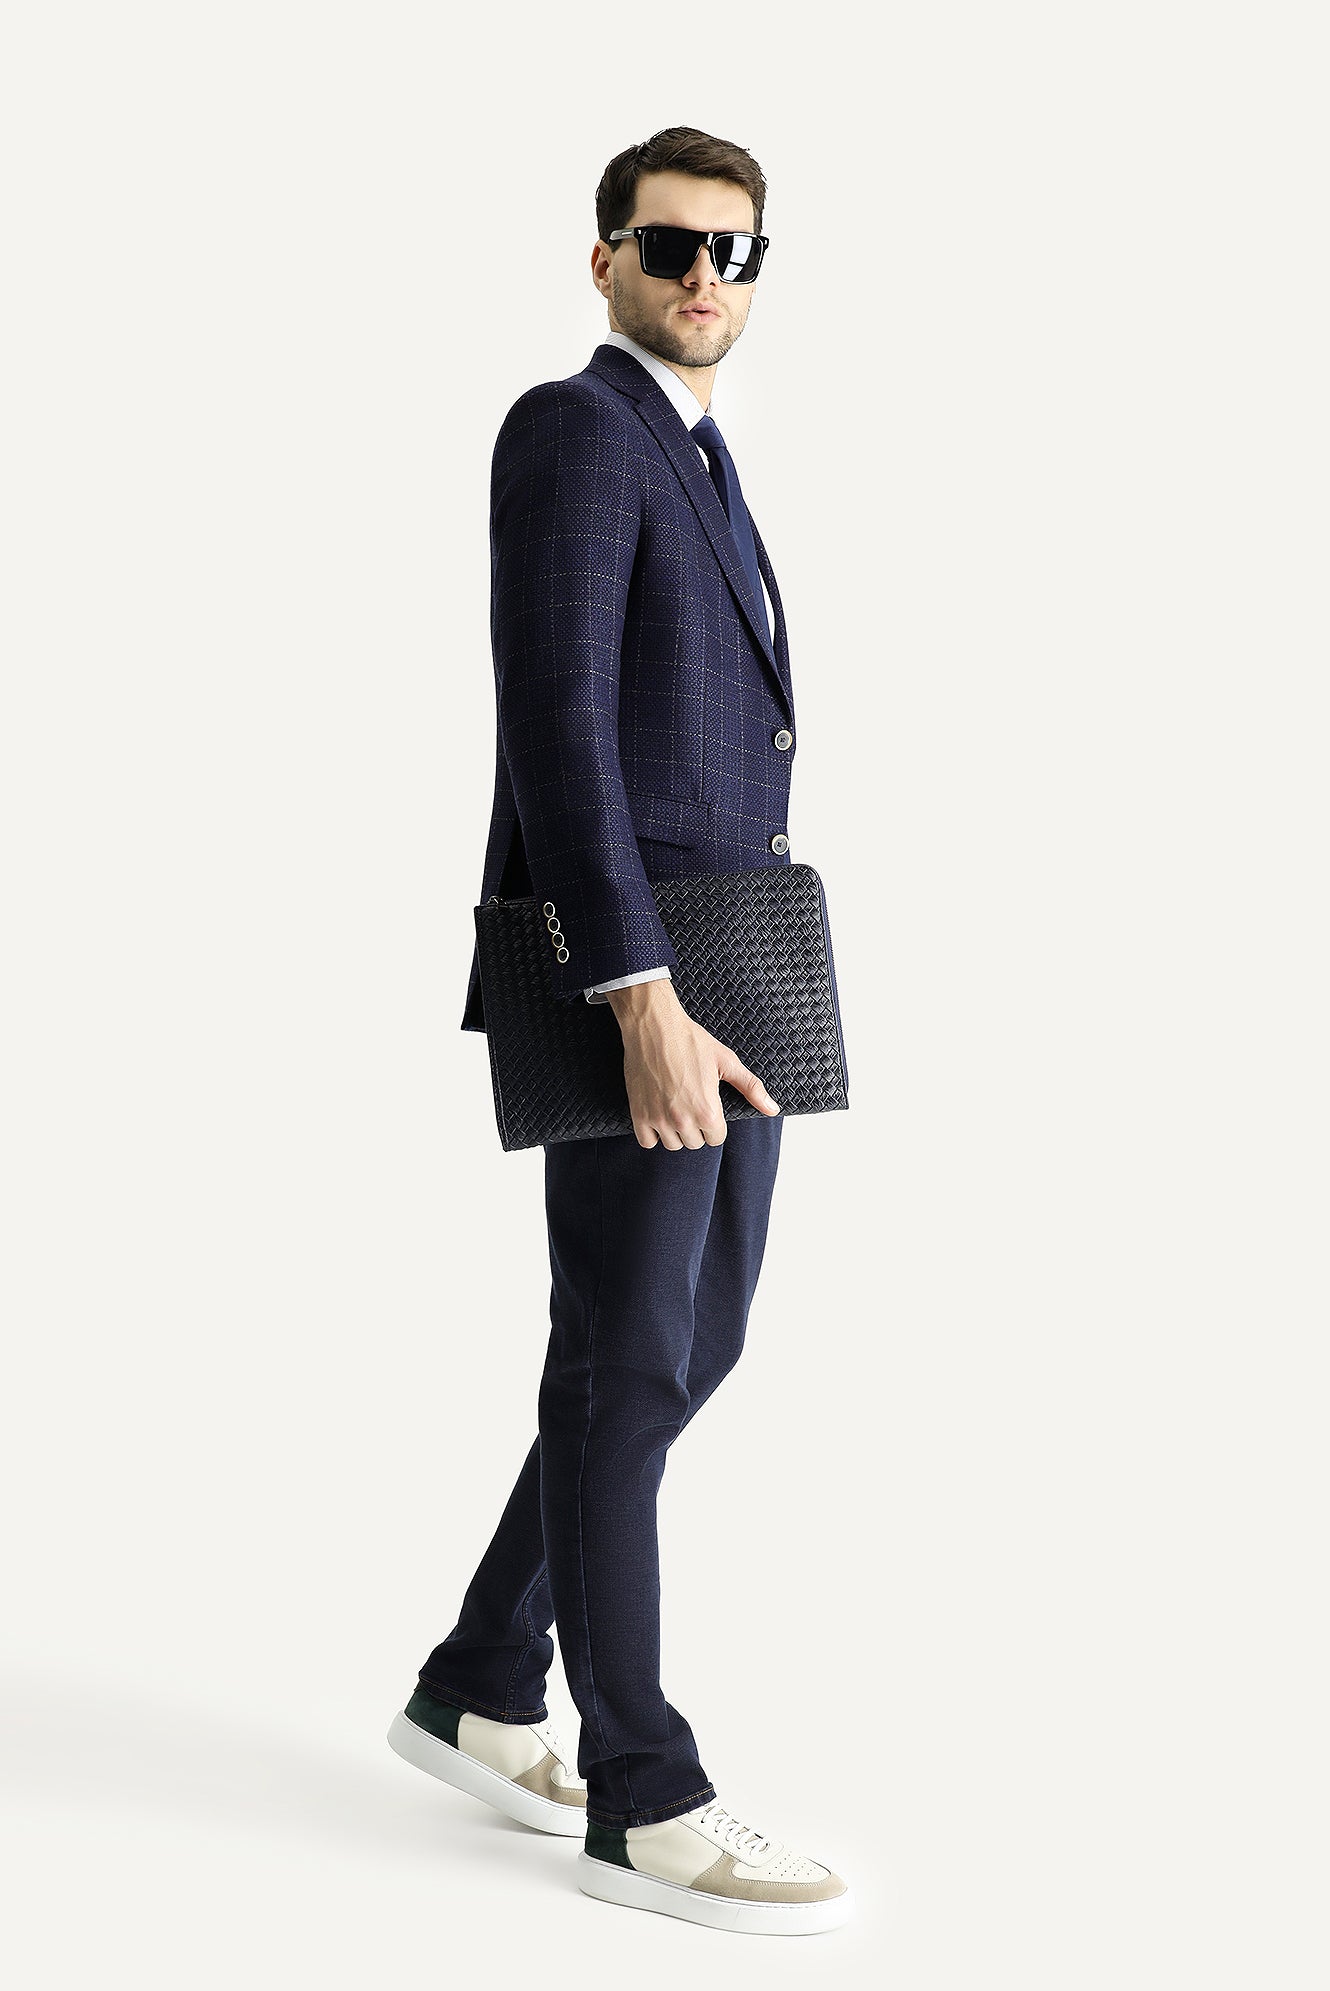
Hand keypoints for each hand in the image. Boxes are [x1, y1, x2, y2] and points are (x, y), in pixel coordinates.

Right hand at [606, 978, 779, 1149]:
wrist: (654, 1027)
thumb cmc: (691, 1041)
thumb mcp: (726, 1061)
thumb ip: (751, 1088)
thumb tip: (772, 1109)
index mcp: (708, 1111)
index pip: (716, 1138)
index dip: (714, 1122)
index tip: (707, 1105)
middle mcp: (683, 1120)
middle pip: (694, 1143)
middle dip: (696, 1128)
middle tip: (690, 1102)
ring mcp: (659, 1119)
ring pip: (672, 1144)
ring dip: (674, 1131)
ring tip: (674, 1107)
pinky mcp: (639, 1114)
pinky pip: (647, 1142)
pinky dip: (651, 1132)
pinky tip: (657, 1113)